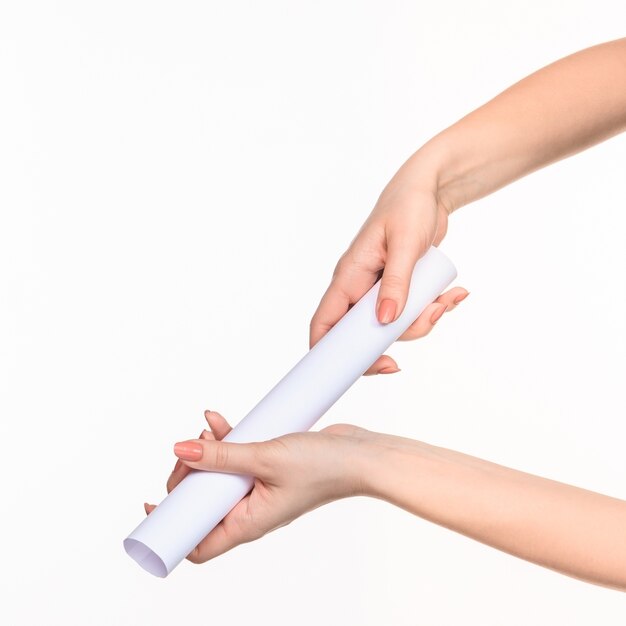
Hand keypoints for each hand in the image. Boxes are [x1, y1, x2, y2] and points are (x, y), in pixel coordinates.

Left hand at [144, 411, 373, 563]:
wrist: (360, 454)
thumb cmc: (323, 467)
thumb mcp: (265, 457)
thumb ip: (222, 453)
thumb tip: (181, 450)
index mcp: (248, 523)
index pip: (199, 544)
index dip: (171, 530)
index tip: (154, 507)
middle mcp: (251, 511)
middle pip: (202, 505)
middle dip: (187, 477)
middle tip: (188, 452)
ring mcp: (260, 489)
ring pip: (218, 477)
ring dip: (206, 453)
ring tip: (206, 429)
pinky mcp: (269, 468)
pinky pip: (238, 458)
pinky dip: (226, 440)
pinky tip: (218, 420)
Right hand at [309, 167, 466, 374]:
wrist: (428, 191)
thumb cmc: (408, 207)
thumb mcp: (404, 244)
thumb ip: (395, 282)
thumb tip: (386, 320)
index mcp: (348, 277)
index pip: (325, 323)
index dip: (334, 353)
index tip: (371, 365)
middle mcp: (359, 287)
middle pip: (366, 334)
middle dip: (402, 335)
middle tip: (430, 318)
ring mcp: (379, 289)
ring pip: (394, 325)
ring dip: (425, 319)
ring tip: (448, 298)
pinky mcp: (399, 288)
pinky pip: (411, 311)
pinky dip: (434, 308)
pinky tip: (453, 294)